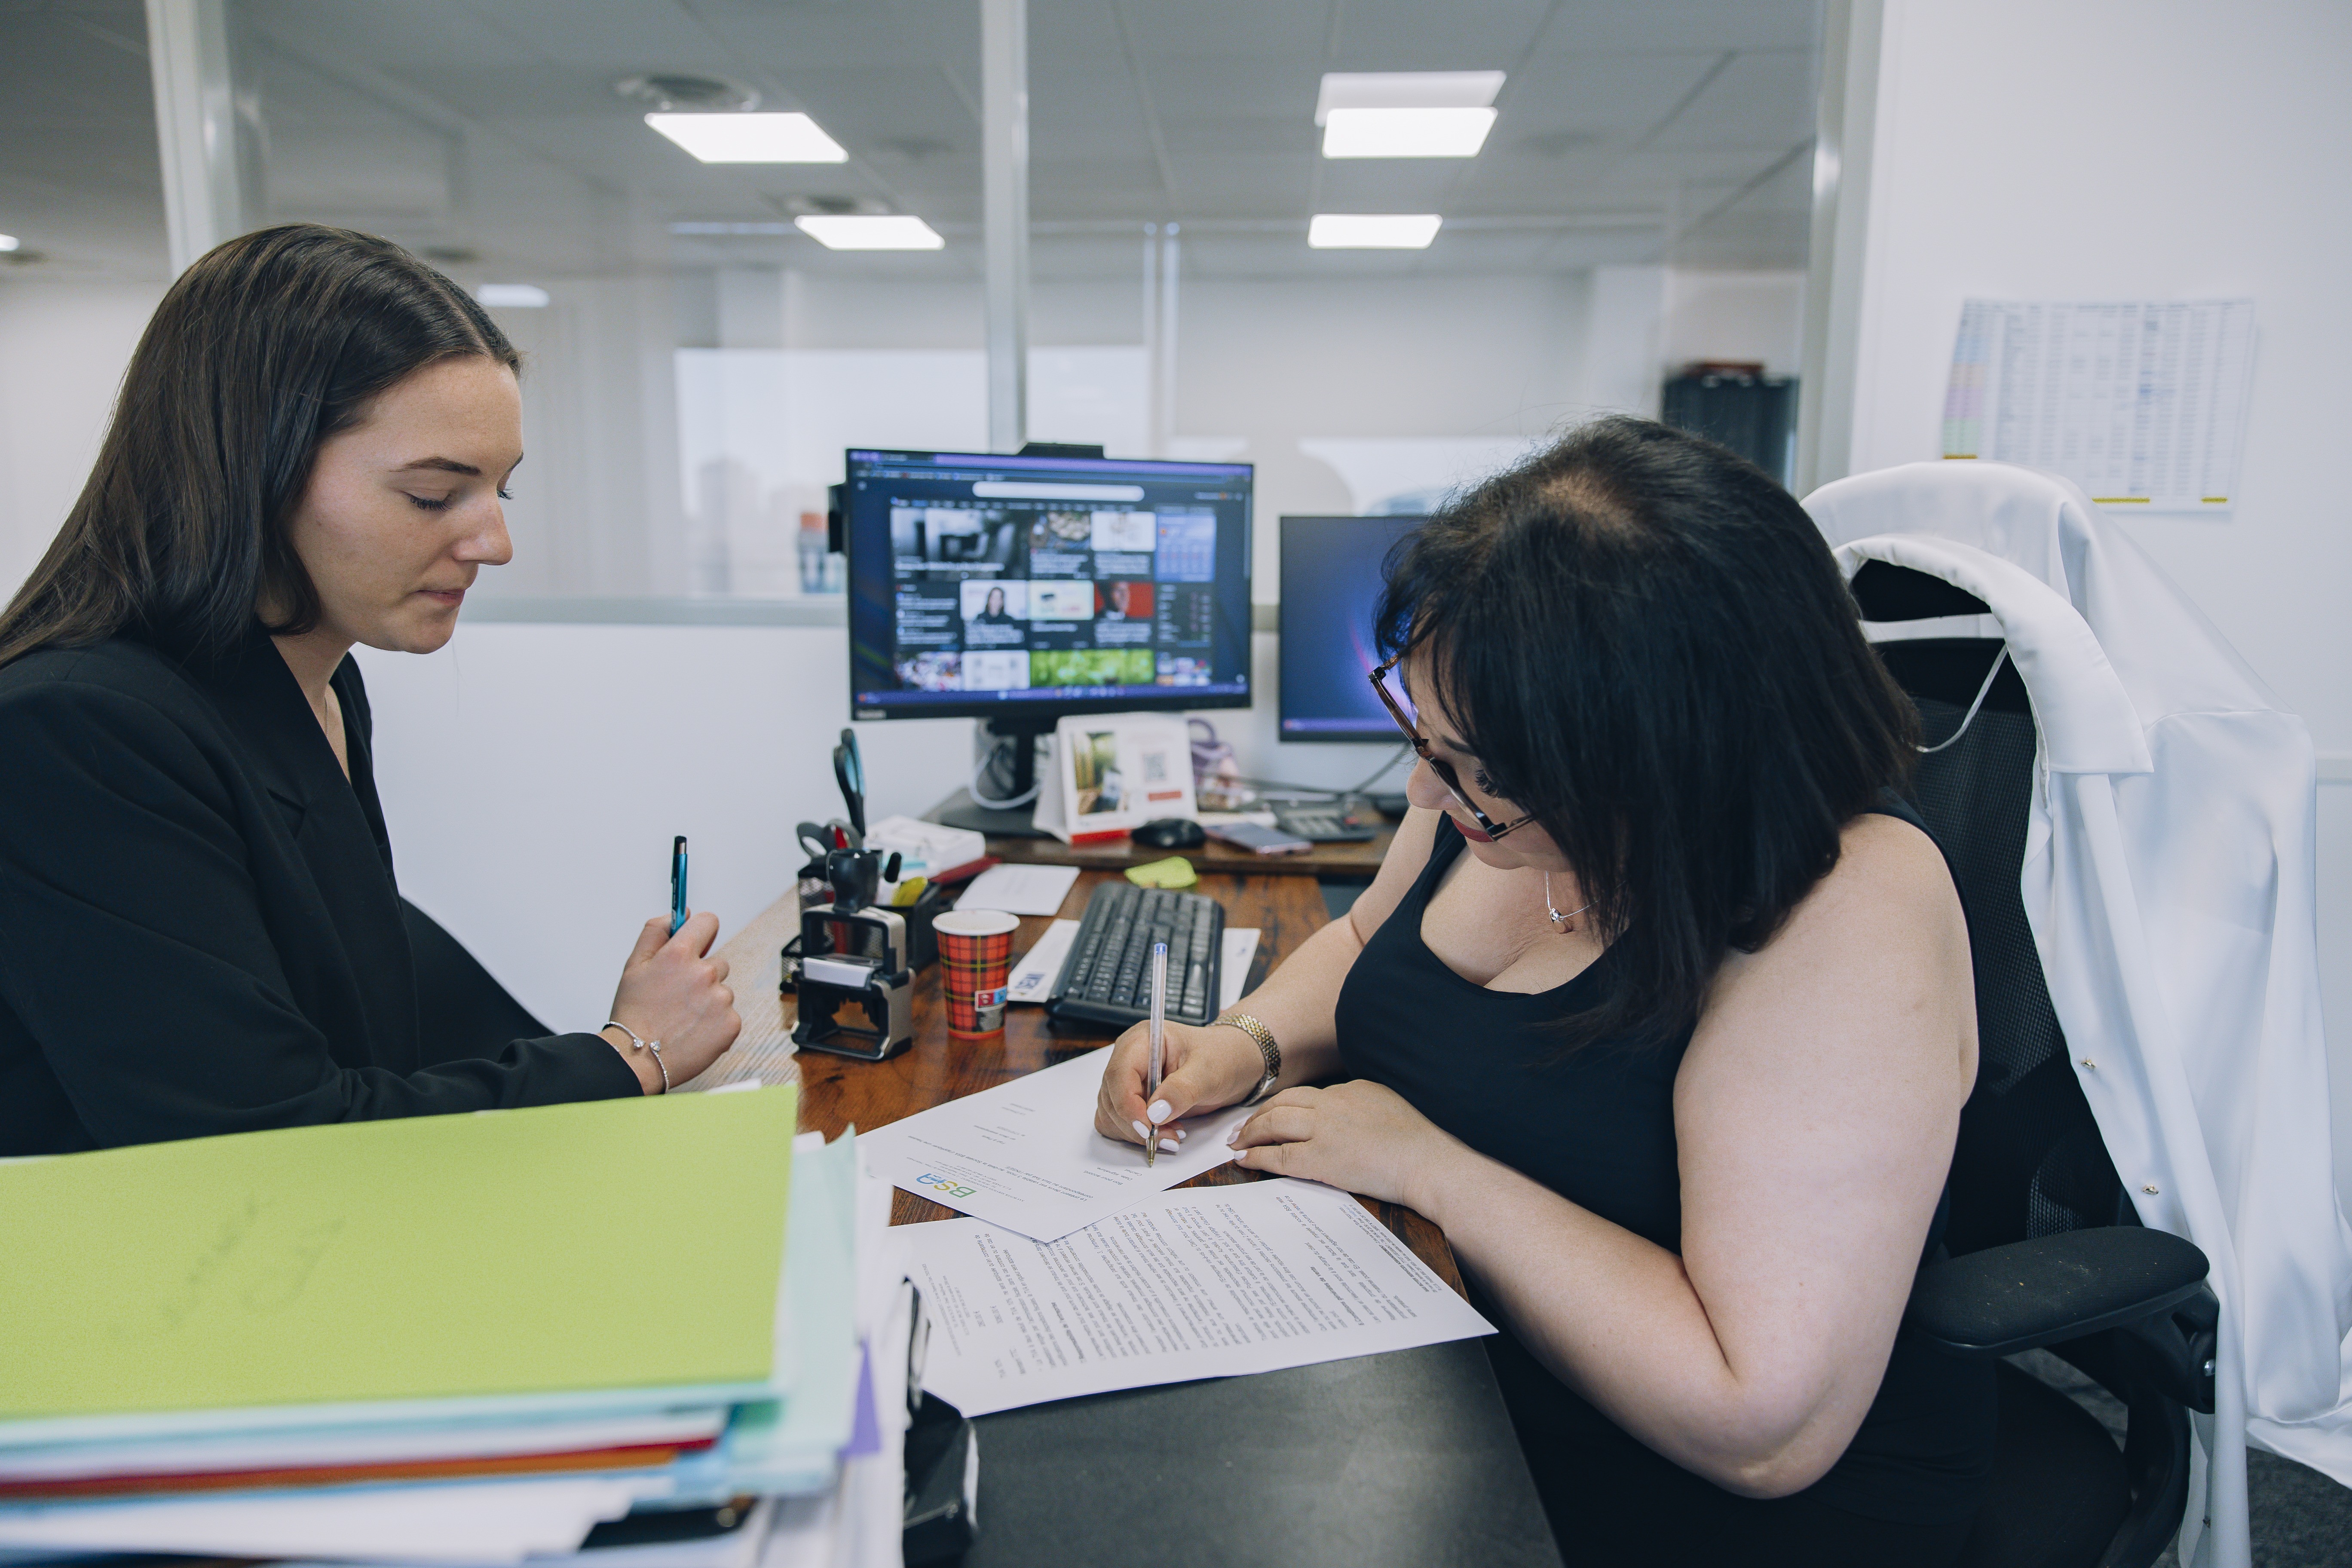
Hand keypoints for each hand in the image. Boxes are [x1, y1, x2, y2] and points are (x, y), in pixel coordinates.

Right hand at [604, 911, 739, 1092]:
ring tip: (682, 1018)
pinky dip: (715, 1022)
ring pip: (721, 991)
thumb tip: (680, 912)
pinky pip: (728, 1014)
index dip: (701, 931)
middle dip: (700, 975)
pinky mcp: (731, 1023)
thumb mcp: (634, 964)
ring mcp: (721, 999)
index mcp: (679, 954)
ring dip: (707, 1000)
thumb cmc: (634, 1014)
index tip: (696, 942)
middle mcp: (704, 973)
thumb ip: (656, 931)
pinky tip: (693, 1031)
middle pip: (717, 962)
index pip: (707, 922)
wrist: (638, 1059)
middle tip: (677, 996)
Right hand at [1093, 1018, 1263, 1149]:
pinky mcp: (1132, 1099)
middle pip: (1111, 1097)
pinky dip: (1135, 1134)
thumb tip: (1154, 1113)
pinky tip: (1164, 1132)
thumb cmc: (1222, 1057)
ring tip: (1172, 1134)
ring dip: (1136, 1132)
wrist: (1233, 1063)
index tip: (1148, 1128)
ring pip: (1110, 1114)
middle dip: (1136, 1124)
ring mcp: (1128, 1080)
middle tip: (1169, 1138)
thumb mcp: (1209, 1071)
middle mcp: (1129, 1058)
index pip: (1119, 1074)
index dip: (1127, 1104)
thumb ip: (1182, 1090)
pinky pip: (1117, 1122)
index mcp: (1142, 1040)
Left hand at [1227, 1080, 1464, 1209]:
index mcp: (1350, 1089)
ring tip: (1238, 1142)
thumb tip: (1347, 1105)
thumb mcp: (1388, 1104)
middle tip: (1243, 1127)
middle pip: (1283, 1102)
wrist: (1428, 1161)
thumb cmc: (1418, 1140)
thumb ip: (1362, 1101)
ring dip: (1251, 1132)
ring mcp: (1325, 1130)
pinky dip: (1257, 1156)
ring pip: (1275, 1123)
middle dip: (1258, 1115)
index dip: (1283, 1104)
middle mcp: (1333, 1103)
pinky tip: (1245, 1159)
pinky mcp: (1321, 1159)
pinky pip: (1279, 1155)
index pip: (1307, 1094)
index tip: (1272, 1113)